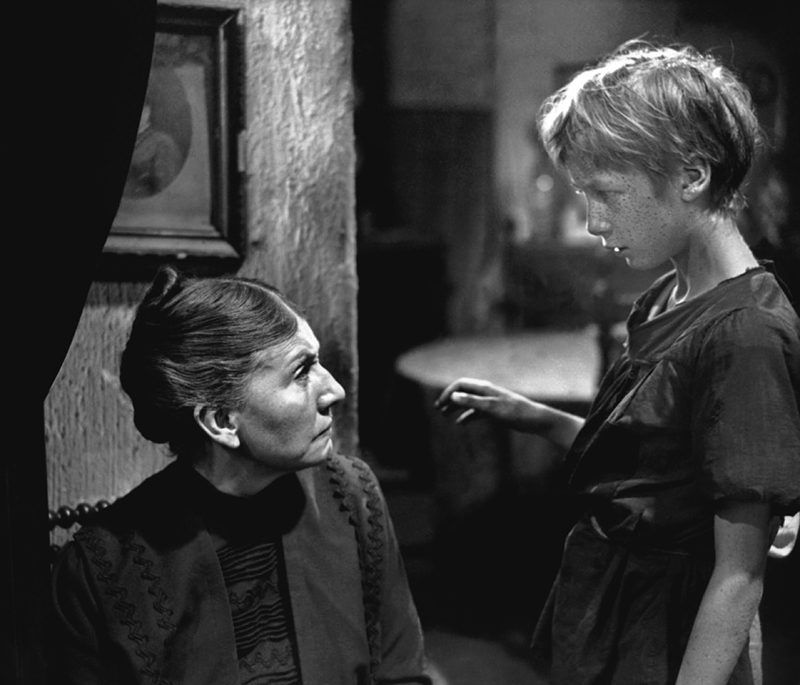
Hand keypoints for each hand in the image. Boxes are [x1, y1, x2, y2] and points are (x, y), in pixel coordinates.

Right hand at [435, 377, 584, 448]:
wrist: (534, 420)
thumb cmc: (515, 412)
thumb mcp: (492, 407)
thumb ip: (473, 402)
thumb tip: (454, 396)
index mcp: (484, 388)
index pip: (461, 385)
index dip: (449, 392)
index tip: (440, 404)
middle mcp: (485, 393)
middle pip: (463, 392)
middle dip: (449, 399)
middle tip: (438, 409)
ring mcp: (489, 402)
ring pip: (468, 402)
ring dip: (456, 407)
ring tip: (445, 415)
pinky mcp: (494, 412)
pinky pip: (476, 412)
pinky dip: (466, 416)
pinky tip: (460, 423)